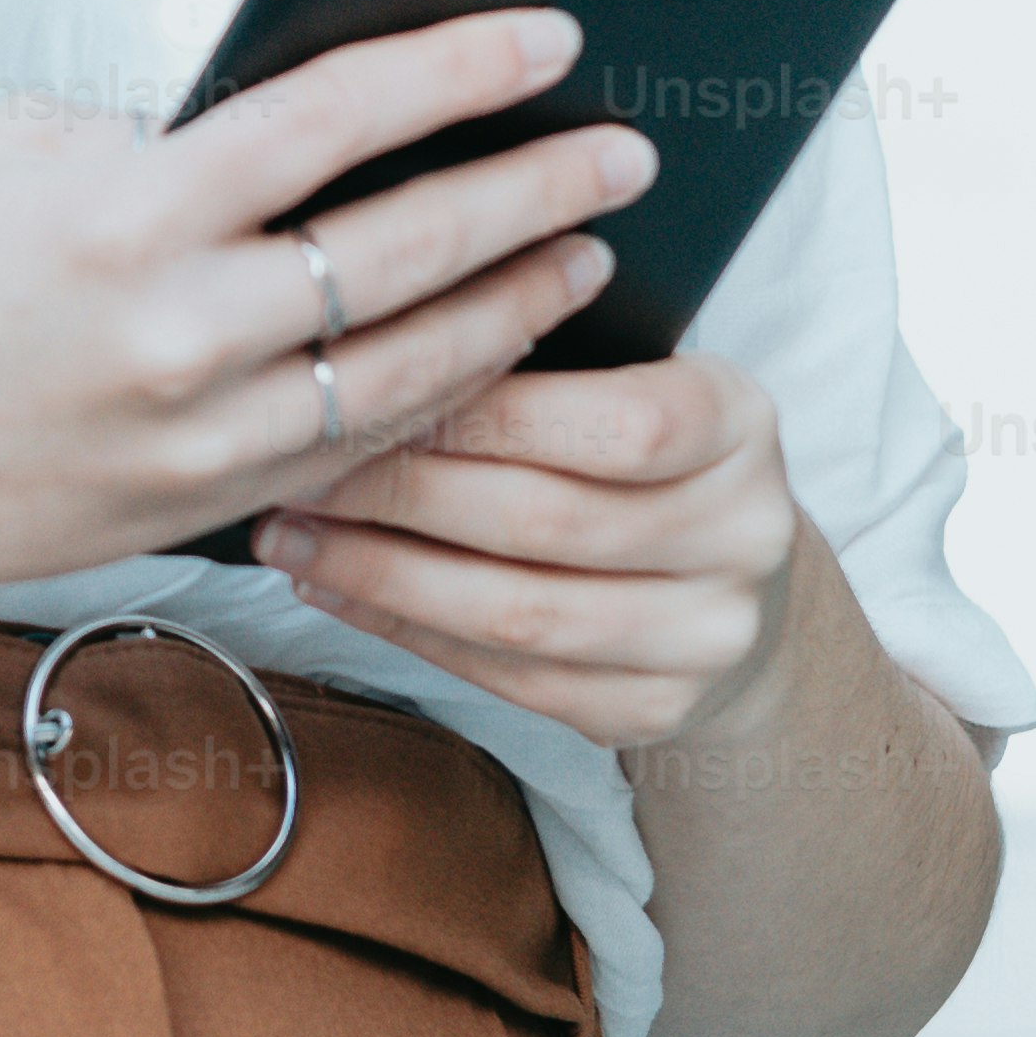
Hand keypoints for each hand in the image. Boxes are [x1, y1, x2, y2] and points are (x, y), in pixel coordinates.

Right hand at [0, 8, 648, 605]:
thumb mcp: (21, 154)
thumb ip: (164, 139)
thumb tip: (308, 124)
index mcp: (127, 208)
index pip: (334, 117)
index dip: (456, 74)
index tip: (548, 43)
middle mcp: (176, 325)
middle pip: (405, 246)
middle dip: (533, 190)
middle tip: (620, 154)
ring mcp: (198, 432)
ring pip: (410, 366)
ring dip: (514, 306)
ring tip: (583, 257)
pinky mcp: (202, 506)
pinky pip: (356, 448)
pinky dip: (438, 398)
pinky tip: (491, 355)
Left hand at [248, 352, 816, 755]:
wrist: (730, 578)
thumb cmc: (641, 451)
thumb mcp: (632, 371)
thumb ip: (543, 353)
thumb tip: (384, 329)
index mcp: (742, 423)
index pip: (624, 420)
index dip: (491, 414)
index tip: (376, 388)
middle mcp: (744, 535)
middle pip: (548, 520)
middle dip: (402, 492)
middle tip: (298, 466)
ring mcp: (706, 635)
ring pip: (518, 613)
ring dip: (383, 575)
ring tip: (291, 537)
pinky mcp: (656, 708)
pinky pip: (510, 679)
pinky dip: (408, 632)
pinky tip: (338, 591)